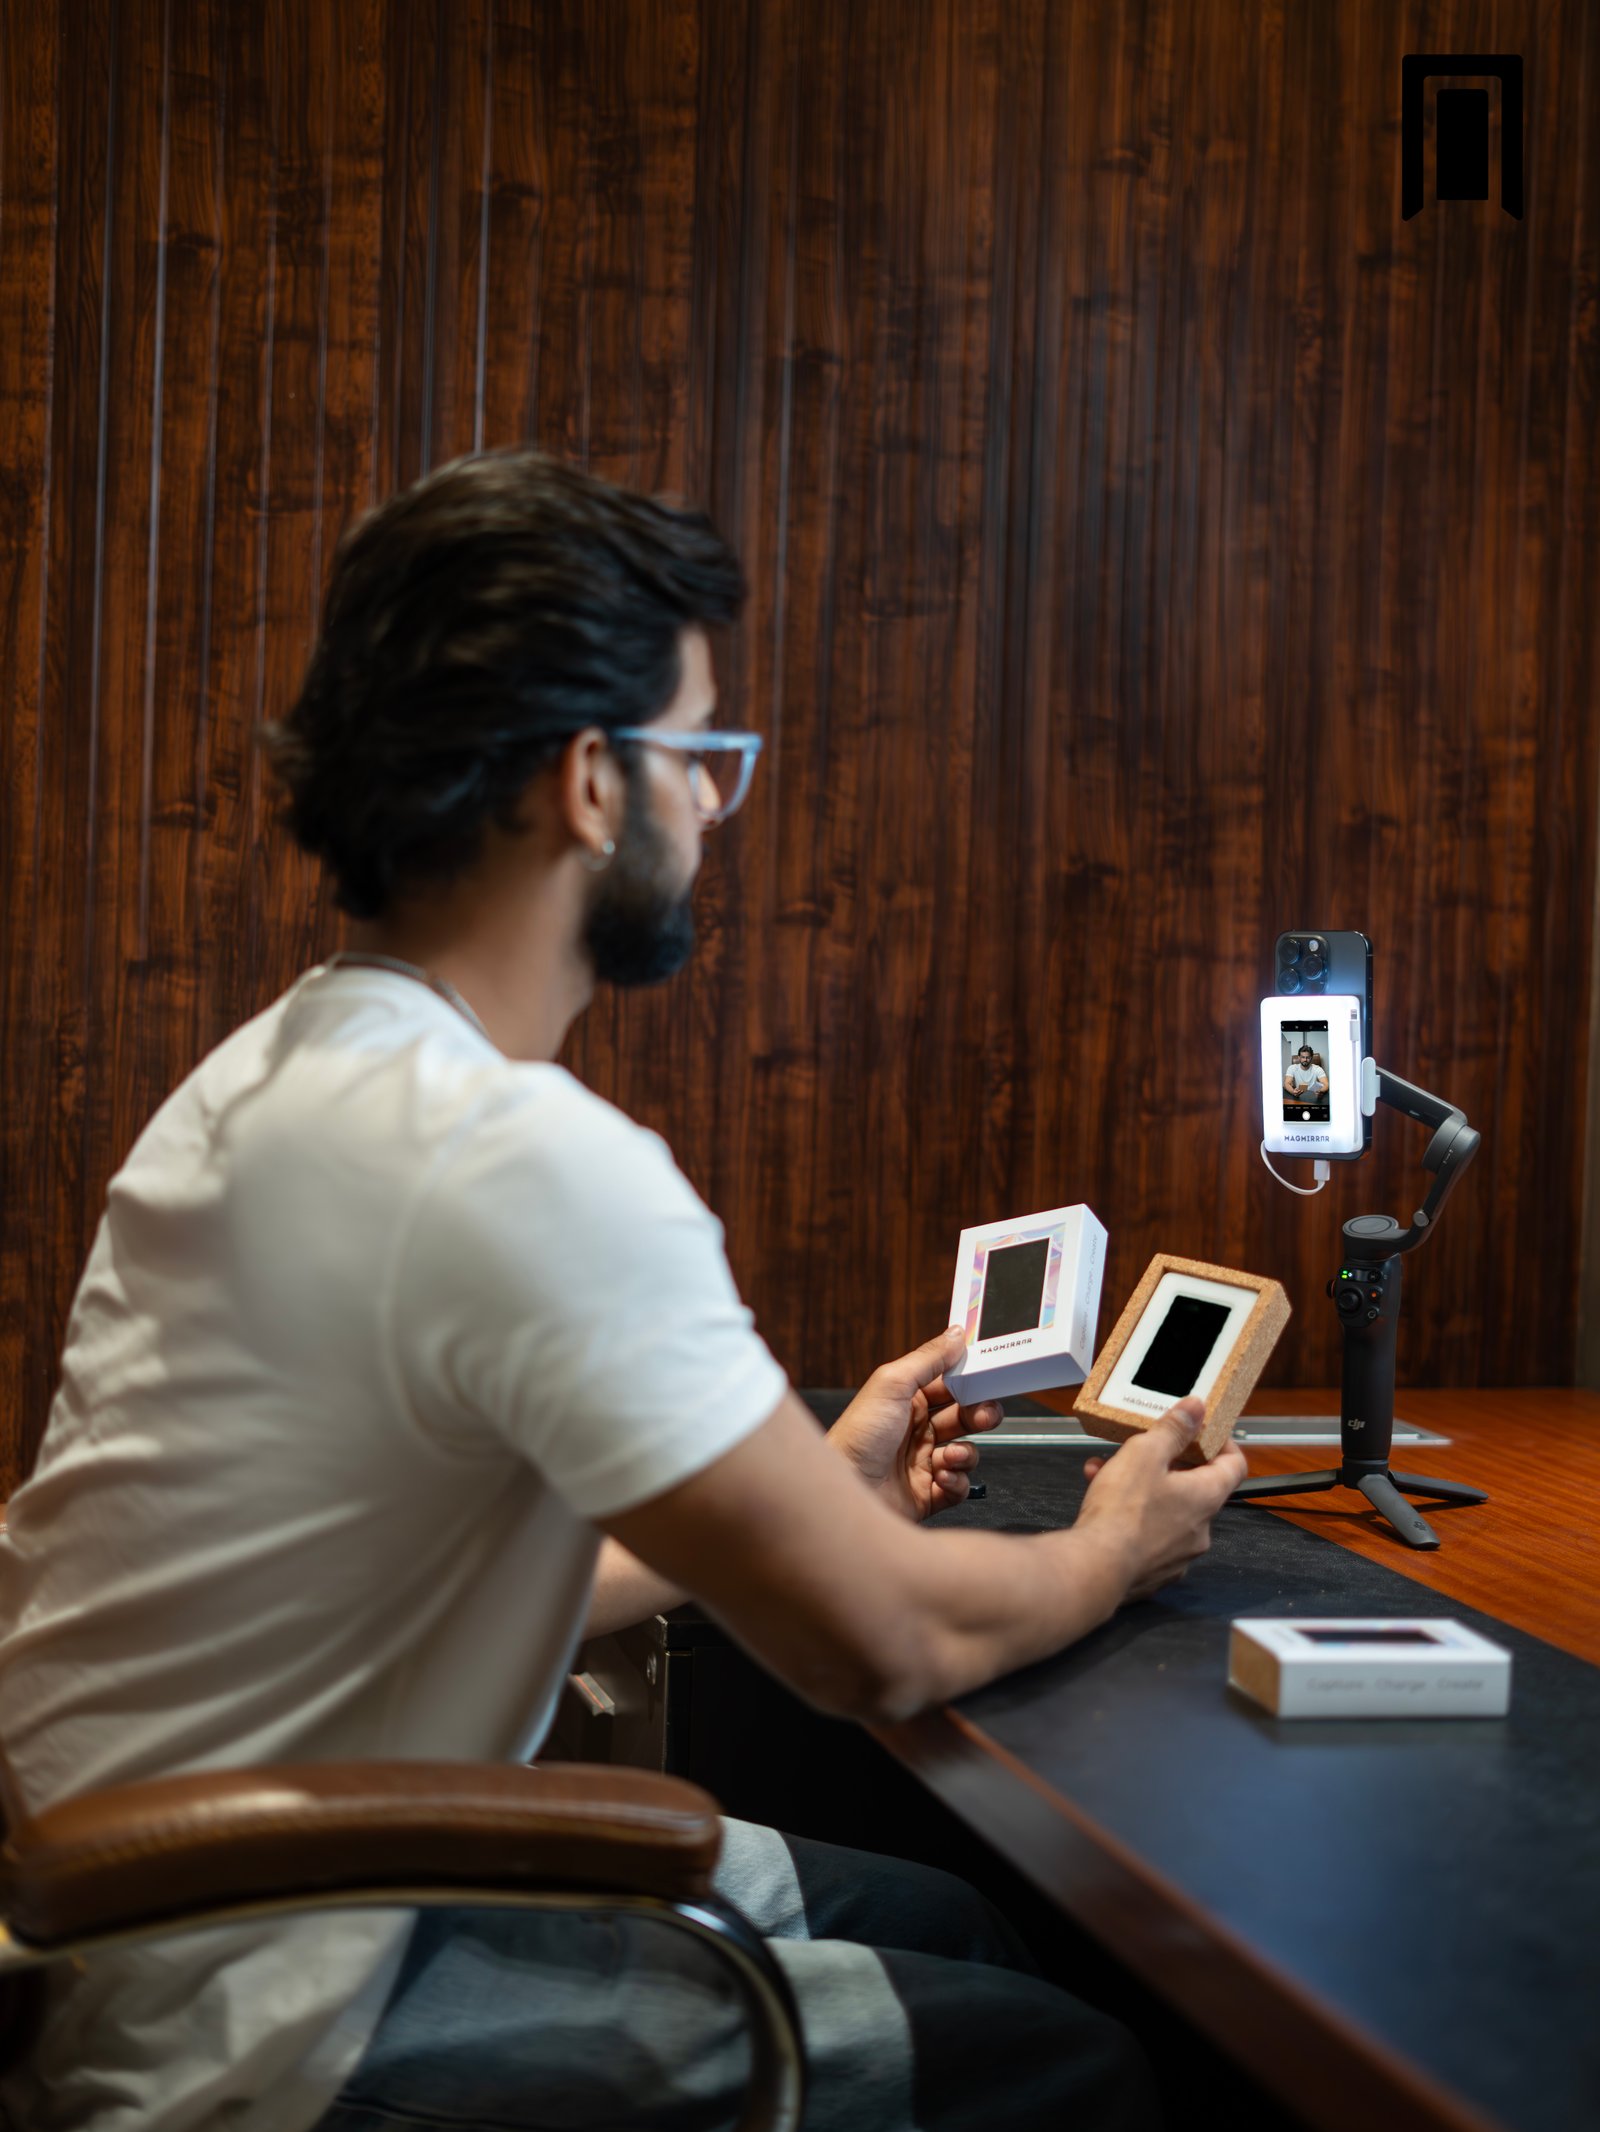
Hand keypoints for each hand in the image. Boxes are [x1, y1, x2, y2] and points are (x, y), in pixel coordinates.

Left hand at [829, 1326, 1002, 1520]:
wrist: (846, 1489)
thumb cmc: (858, 1436)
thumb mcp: (892, 1383)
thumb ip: (928, 1358)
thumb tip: (955, 1334)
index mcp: (906, 1401)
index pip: (948, 1386)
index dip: (968, 1383)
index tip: (987, 1377)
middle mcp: (915, 1430)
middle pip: (963, 1418)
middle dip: (979, 1415)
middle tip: (984, 1415)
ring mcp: (922, 1463)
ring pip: (965, 1452)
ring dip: (965, 1452)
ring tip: (950, 1455)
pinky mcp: (927, 1494)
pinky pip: (958, 1486)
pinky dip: (957, 1481)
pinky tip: (941, 1476)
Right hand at [1075, 1398, 1247, 1600]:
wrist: (1095, 1568)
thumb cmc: (1123, 1513)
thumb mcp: (1145, 1453)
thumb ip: (1172, 1428)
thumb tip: (1196, 1408)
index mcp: (1206, 1498)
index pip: (1234, 1466)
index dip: (1222, 1444)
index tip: (1203, 1432)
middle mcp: (1199, 1529)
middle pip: (1194, 1487)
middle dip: (1165, 1464)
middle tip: (1142, 1450)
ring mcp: (1178, 1554)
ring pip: (1165, 1510)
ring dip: (1140, 1489)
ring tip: (1106, 1474)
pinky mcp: (1154, 1571)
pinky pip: (1148, 1535)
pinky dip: (1130, 1518)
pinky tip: (1101, 1506)